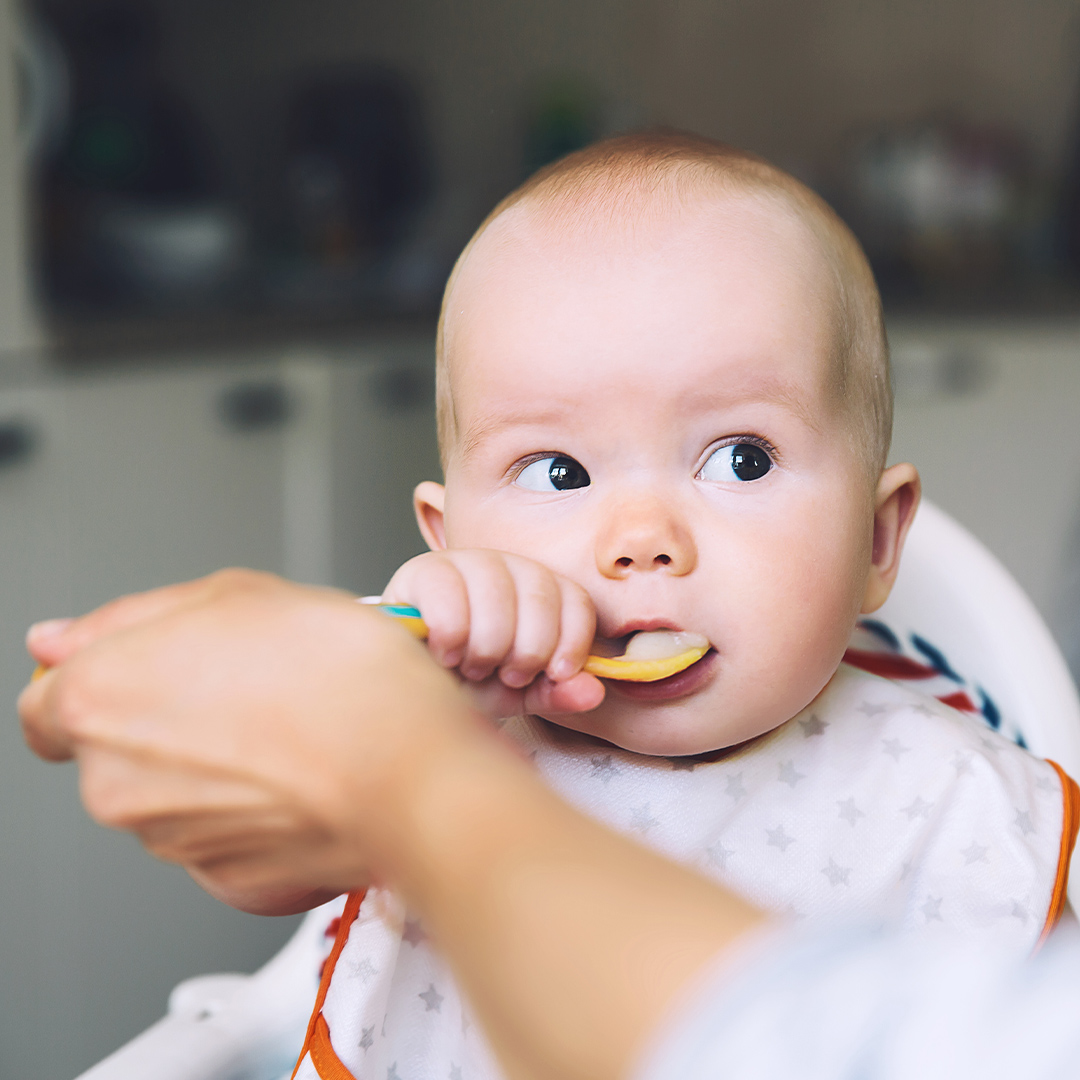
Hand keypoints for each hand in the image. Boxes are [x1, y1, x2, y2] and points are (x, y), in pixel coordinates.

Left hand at [18, 569, 486, 913]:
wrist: (410, 765)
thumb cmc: (337, 674)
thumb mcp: (236, 593)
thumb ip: (131, 617)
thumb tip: (57, 640)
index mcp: (99, 700)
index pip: (48, 701)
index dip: (103, 678)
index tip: (154, 671)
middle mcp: (116, 782)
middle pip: (118, 749)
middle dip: (171, 720)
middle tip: (250, 685)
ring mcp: (172, 841)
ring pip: (176, 796)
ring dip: (218, 765)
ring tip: (292, 727)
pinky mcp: (229, 881)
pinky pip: (227, 839)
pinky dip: (255, 813)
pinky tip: (304, 776)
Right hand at [383, 549, 604, 717]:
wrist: (411, 683)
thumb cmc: (468, 682)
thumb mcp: (518, 693)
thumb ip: (557, 692)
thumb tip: (593, 691)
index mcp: (540, 588)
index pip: (576, 600)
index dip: (571, 643)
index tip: (553, 674)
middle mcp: (507, 565)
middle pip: (540, 598)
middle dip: (526, 652)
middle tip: (502, 673)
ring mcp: (465, 561)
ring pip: (496, 594)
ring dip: (486, 646)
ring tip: (471, 665)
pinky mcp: (422, 570)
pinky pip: (448, 594)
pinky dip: (451, 635)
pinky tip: (445, 654)